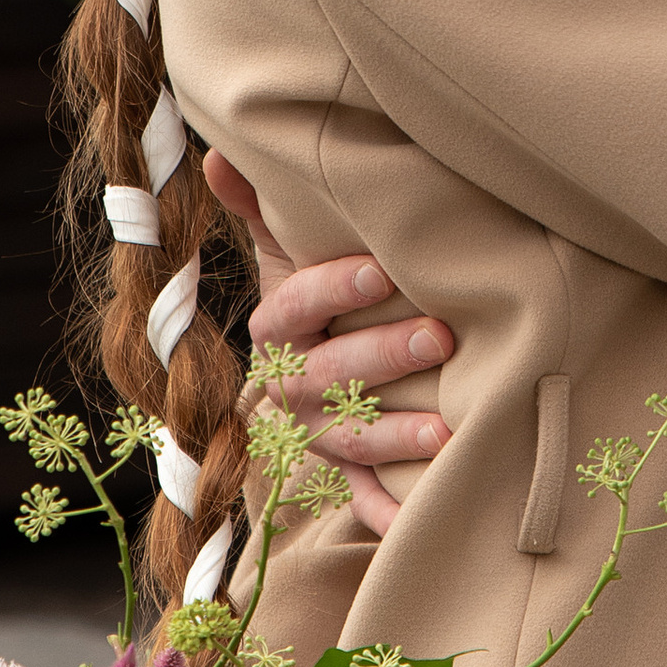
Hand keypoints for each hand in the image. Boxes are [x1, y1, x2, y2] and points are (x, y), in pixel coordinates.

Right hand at [203, 149, 452, 536]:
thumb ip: (259, 204)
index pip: (295, 309)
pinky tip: (418, 515)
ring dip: (396, 436)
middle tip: (441, 337)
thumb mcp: (288, 247)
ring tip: (449, 427)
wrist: (315, 365)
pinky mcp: (349, 476)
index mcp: (277, 331)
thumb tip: (218, 151)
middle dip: (383, 358)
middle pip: (329, 376)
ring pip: (350, 441)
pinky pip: (364, 500)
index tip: (382, 269)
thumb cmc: (317, 294)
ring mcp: (318, 436)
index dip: (333, 290)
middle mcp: (291, 388)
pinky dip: (387, 512)